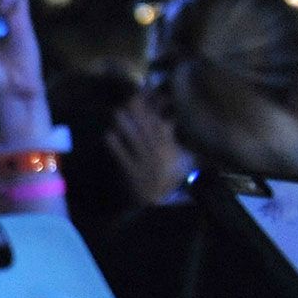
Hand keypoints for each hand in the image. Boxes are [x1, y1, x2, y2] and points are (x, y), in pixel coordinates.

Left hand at [106, 88, 184, 205]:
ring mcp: (142, 160)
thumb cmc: (176, 178)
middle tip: (132, 97)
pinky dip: (115, 145)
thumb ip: (188, 142)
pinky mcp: (130, 171)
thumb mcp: (189, 159)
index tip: (152, 94)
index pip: (164, 121)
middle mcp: (156, 151)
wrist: (164, 203)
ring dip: (125, 124)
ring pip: (132, 137)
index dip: (157, 107)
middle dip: (138, 110)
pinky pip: (121, 155)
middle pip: (145, 126)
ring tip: (118, 112)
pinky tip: (109, 134)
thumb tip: (188, 123)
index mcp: (171, 146)